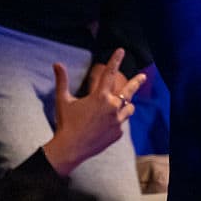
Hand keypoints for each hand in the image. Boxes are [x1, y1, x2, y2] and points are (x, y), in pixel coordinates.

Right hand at [42, 48, 145, 176]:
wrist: (70, 149)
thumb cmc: (66, 123)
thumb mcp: (63, 100)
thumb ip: (62, 81)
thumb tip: (57, 64)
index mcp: (100, 97)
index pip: (110, 73)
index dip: (115, 60)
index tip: (121, 51)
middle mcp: (112, 107)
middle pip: (129, 91)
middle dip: (137, 82)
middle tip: (143, 76)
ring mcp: (117, 121)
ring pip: (129, 109)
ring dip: (126, 105)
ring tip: (121, 105)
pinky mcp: (118, 134)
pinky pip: (121, 124)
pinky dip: (116, 122)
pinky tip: (106, 126)